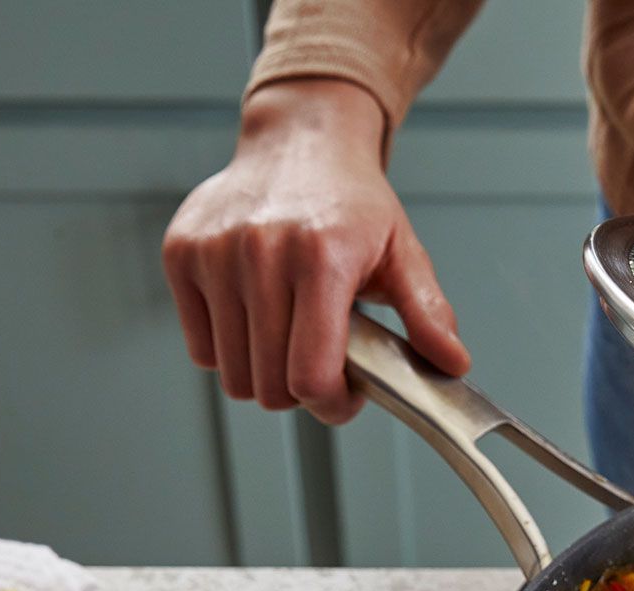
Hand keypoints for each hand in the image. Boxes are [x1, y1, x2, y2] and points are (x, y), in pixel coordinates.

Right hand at [162, 78, 468, 424]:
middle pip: (269, 385)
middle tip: (321, 365)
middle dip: (301, 393)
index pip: (310, 375)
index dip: (330, 405)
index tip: (345, 397)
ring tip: (291, 339)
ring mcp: (214, 252)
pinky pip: (200, 348)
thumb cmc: (352, 203)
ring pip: (232, 373)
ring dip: (264, 374)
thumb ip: (428, 313)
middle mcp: (260, 251)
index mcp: (322, 257)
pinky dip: (229, 350)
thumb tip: (453, 363)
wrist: (300, 142)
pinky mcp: (180, 253)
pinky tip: (257, 320)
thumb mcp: (403, 253)